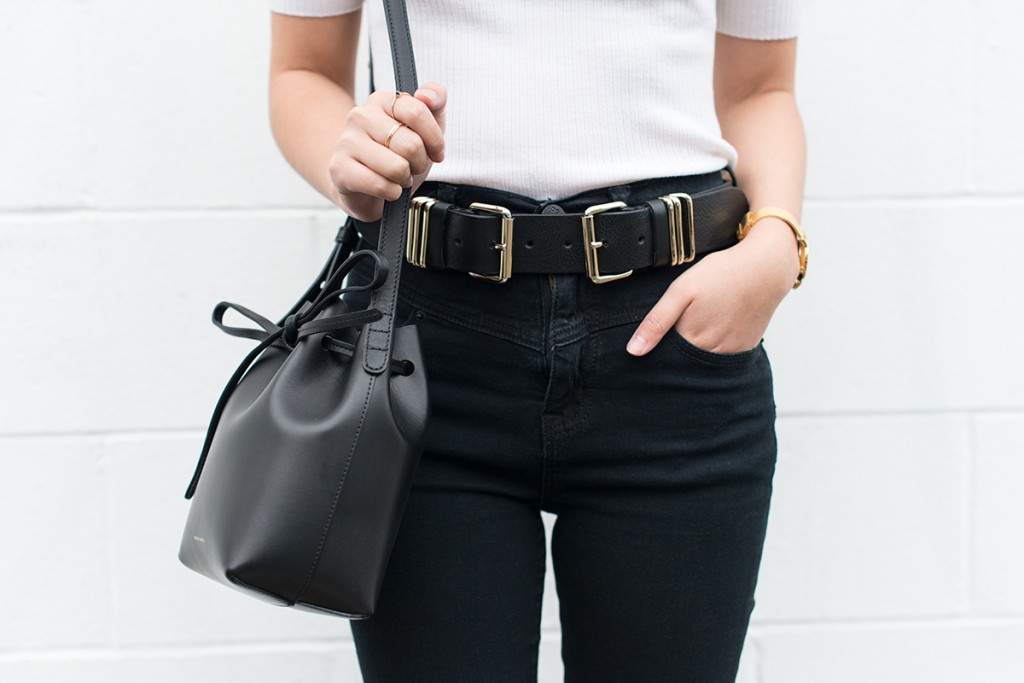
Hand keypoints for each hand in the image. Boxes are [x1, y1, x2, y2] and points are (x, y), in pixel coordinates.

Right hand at [327, 82, 446, 220]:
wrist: (366, 184)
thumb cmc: (398, 155)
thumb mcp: (425, 127)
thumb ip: (436, 100)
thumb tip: (427, 96)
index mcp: (382, 100)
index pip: (417, 112)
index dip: (435, 139)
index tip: (435, 152)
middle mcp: (360, 116)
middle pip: (410, 144)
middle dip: (419, 163)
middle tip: (411, 166)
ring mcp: (347, 142)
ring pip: (397, 168)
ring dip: (404, 179)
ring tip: (397, 176)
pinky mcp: (339, 169)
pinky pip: (380, 185)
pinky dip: (391, 192)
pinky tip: (386, 188)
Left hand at [626, 217, 799, 355]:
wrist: (767, 268)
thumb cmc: (722, 274)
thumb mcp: (681, 290)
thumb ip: (657, 321)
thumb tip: (633, 351)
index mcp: (692, 340)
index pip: (665, 359)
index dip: (657, 350)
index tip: (656, 339)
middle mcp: (712, 353)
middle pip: (684, 363)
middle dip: (675, 354)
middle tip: (681, 326)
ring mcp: (731, 353)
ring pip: (704, 362)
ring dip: (696, 352)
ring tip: (698, 324)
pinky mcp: (745, 348)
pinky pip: (724, 357)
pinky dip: (715, 349)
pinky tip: (715, 329)